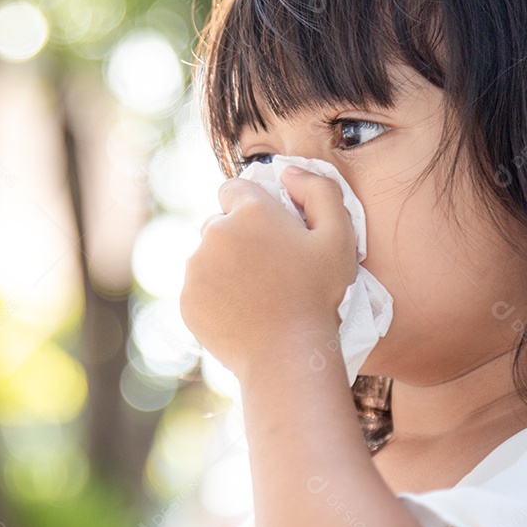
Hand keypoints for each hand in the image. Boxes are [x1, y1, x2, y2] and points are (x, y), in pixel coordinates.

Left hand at [179, 166, 357, 376]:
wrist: (286, 354)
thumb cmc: (318, 294)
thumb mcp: (339, 236)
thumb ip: (320, 191)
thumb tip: (289, 172)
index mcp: (248, 211)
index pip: (234, 188)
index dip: (253, 206)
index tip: (271, 230)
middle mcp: (214, 232)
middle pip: (219, 223)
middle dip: (238, 236)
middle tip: (268, 267)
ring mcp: (195, 267)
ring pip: (206, 255)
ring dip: (224, 265)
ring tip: (255, 292)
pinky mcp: (186, 298)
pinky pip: (198, 287)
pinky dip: (214, 294)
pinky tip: (241, 311)